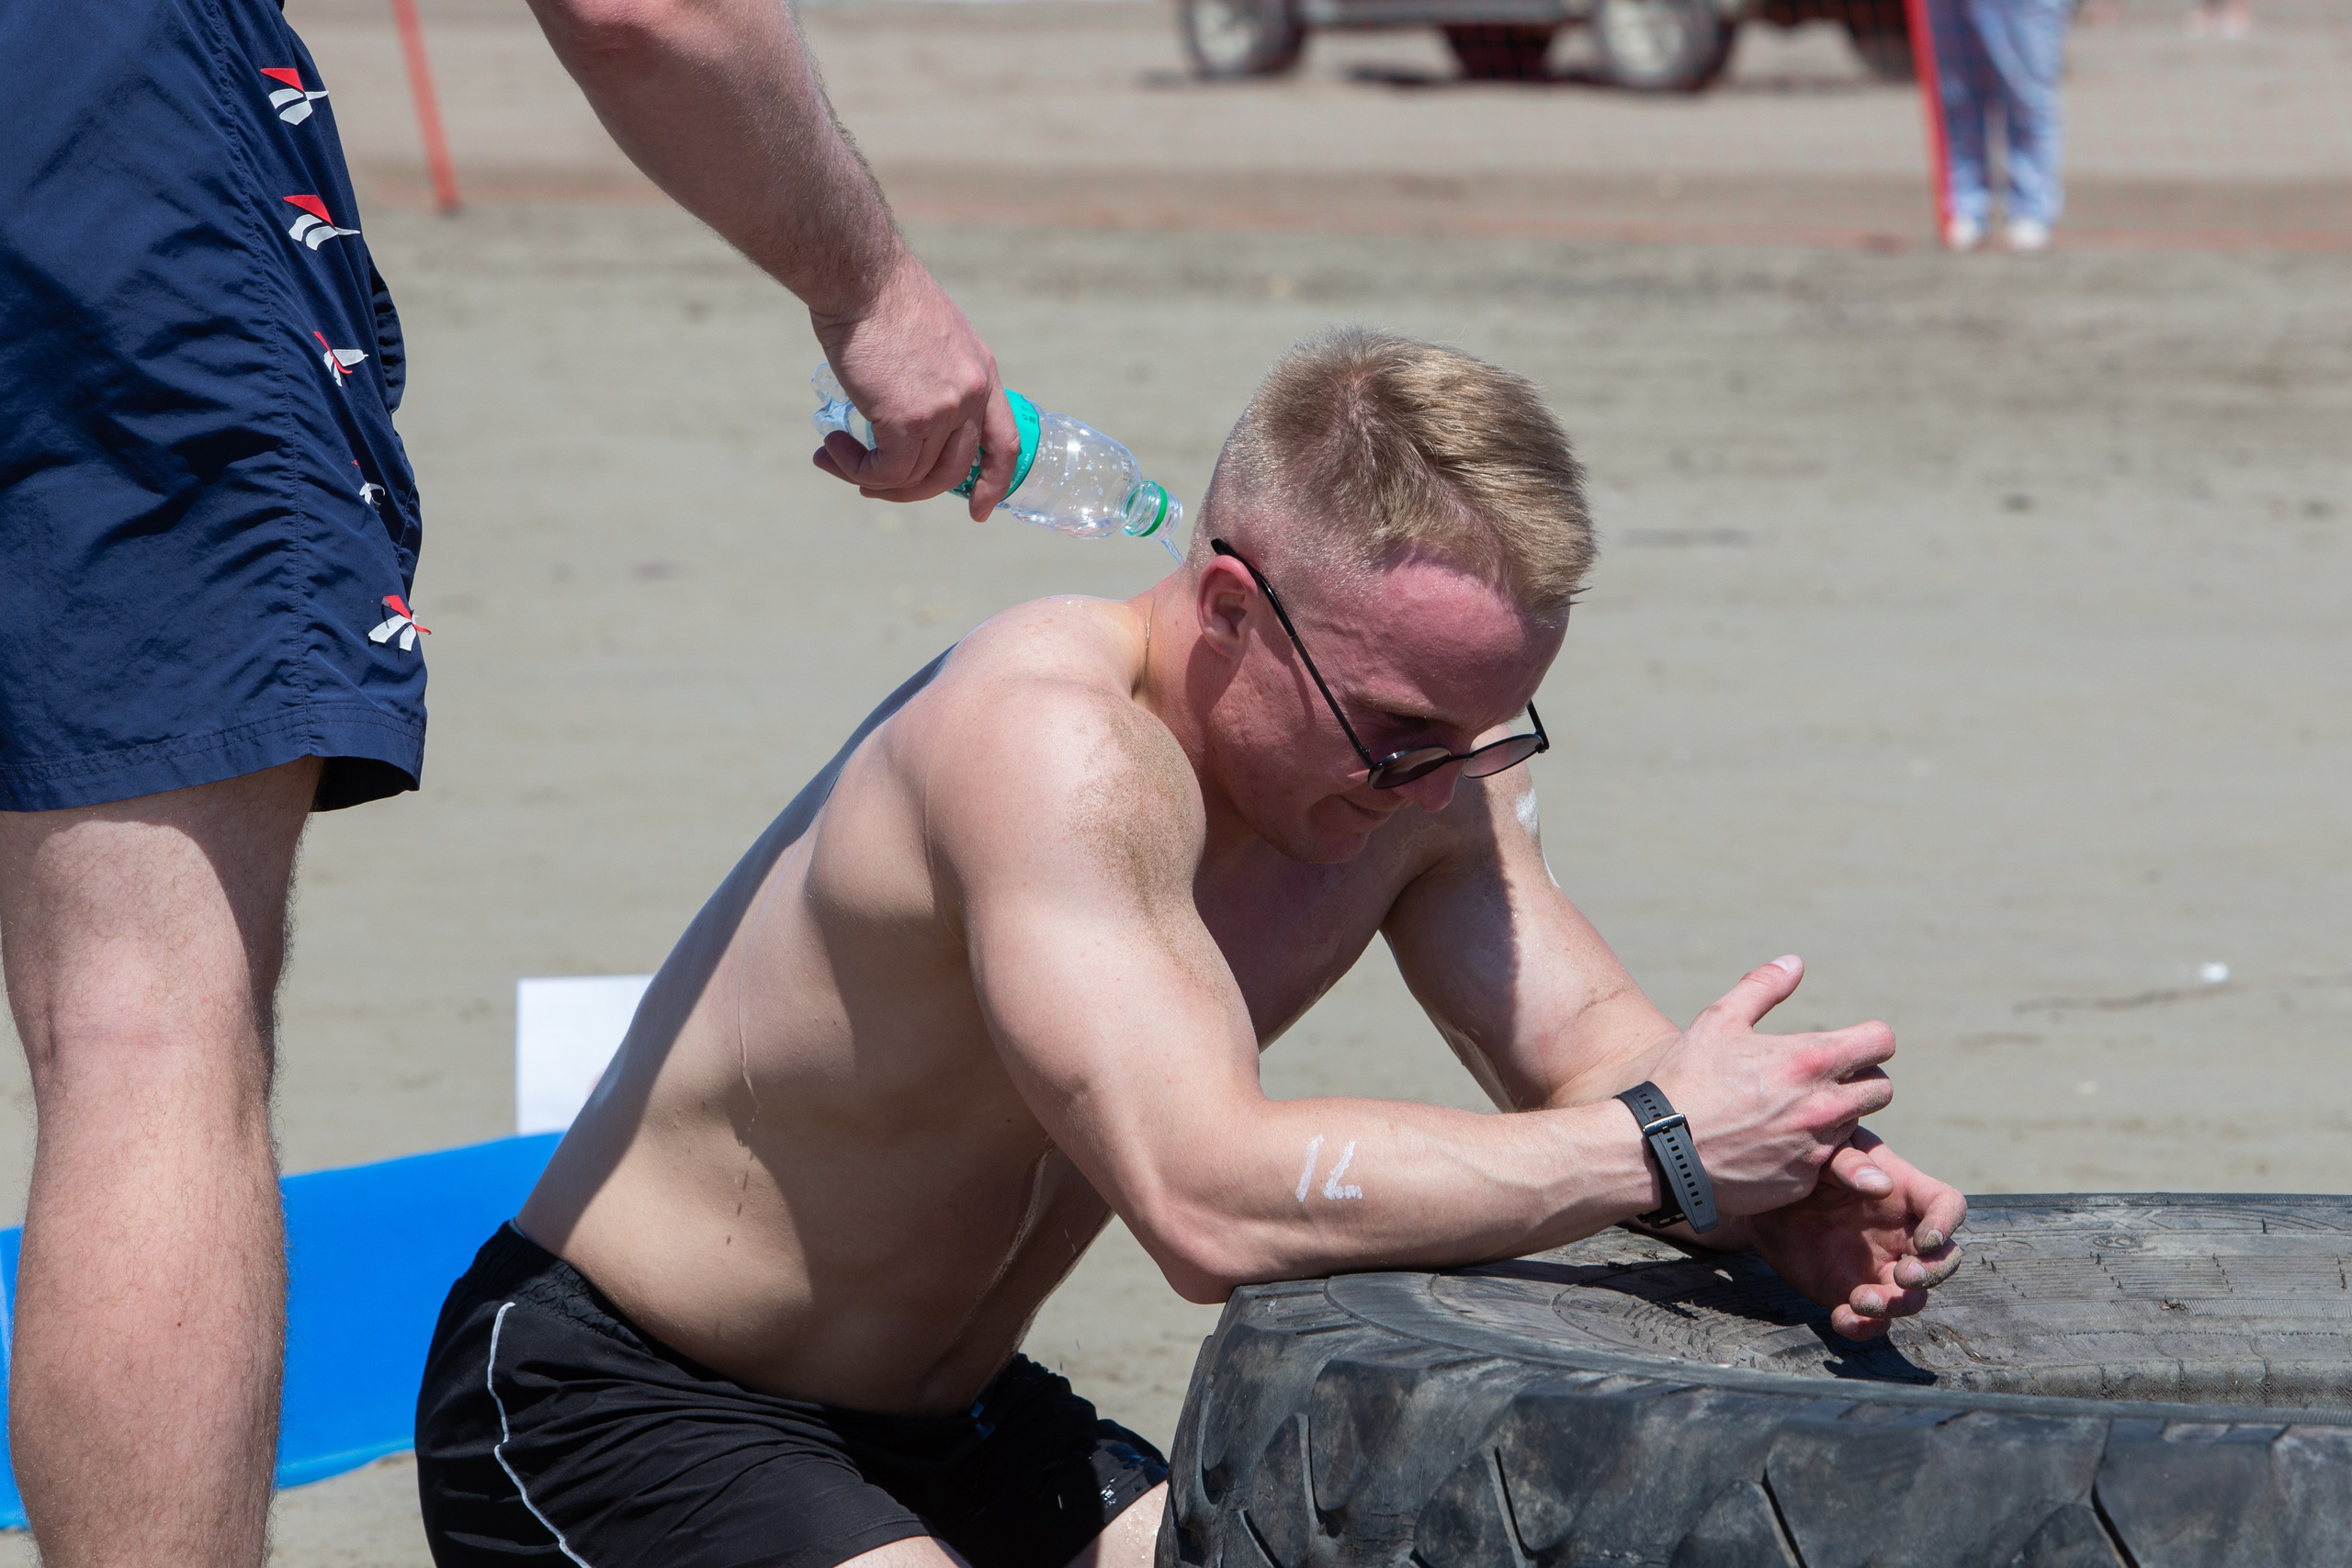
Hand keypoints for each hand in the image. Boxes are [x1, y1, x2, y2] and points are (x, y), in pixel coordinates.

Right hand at [809, 250, 1019, 518]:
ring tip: (835, 458)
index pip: (1003, 441)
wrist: (858, 274)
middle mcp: (972, 393)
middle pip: (954, 470)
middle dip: (912, 489)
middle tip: (868, 484)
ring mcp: (944, 409)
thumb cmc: (877, 295)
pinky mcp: (908, 420)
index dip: (994, 481)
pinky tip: (831, 449)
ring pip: (916, 477)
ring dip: (871, 478)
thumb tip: (904, 412)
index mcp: (982, 372)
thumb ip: (931, 375)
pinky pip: (887, 471)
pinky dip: (856, 470)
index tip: (979, 509)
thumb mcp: (927, 335)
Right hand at [1645, 956, 1893, 1216]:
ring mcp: (1815, 1149)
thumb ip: (1762, 987)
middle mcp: (1822, 1106)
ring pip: (1853, 1128)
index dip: (1868, 1041)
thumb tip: (1794, 962)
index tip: (1849, 1046)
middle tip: (1823, 1081)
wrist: (1658, 1149)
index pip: (1881, 1043)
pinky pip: (1823, 1164)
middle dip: (1859, 1082)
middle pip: (1881, 1090)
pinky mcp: (1802, 1182)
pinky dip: (1806, 1154)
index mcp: (1809, 1060)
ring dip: (1832, 1118)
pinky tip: (1769, 1144)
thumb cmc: (1686, 1079)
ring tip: (1789, 1113)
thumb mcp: (1718, 1021)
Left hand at [1743, 1127, 1966, 1338]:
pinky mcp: (1854, 1290)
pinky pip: (1872, 1320)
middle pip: (1943, 1259)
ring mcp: (1881, 1266)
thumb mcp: (1824, 1150)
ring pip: (1912, 1296)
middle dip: (1932, 1272)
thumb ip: (1849, 1162)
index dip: (1947, 1224)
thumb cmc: (1805, 1161)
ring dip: (1896, 1304)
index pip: (1947, 1205)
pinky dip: (1863, 1326)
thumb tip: (1880, 1185)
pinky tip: (1841, 1318)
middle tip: (1904, 1275)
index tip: (1925, 1239)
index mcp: (1904, 1191)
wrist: (1765, 1194)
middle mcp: (1901, 1233)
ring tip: (1861, 1300)